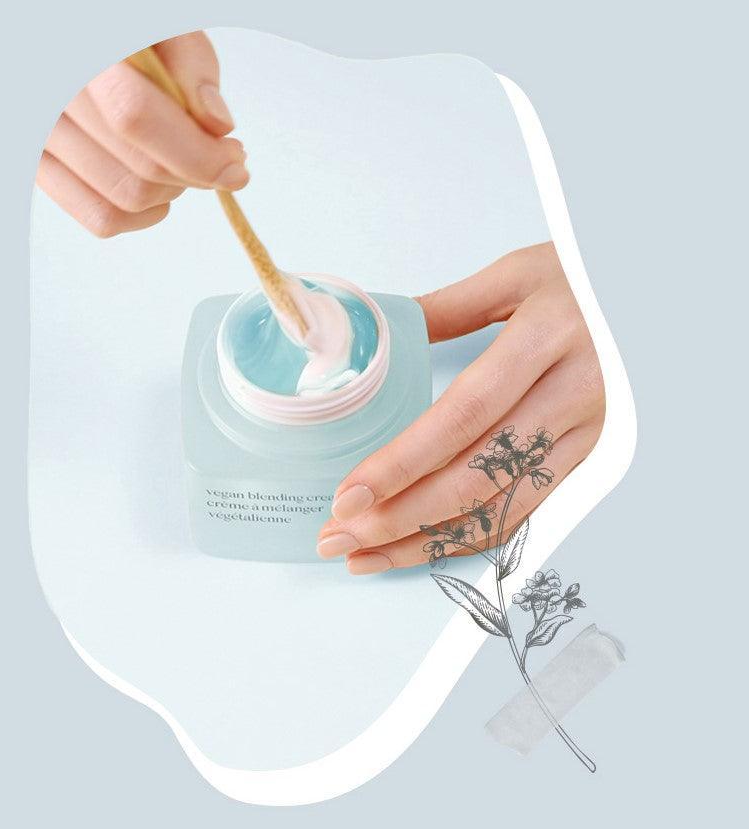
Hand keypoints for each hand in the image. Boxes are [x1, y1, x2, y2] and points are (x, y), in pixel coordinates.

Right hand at [36, 32, 248, 236]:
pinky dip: (144, 214)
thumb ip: (190, 64)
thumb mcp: (162, 26)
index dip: (195, 152)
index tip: (236, 166)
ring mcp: (39, 141)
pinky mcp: (42, 170)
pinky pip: (101, 218)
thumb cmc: (127, 36)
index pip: (134, 116)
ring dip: (173, 191)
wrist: (81, 44)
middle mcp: (48, 100)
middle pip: (138, 170)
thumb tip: (217, 126)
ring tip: (183, 157)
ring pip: (124, 201)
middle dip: (195, 173)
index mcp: (80, 56)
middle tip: (221, 153)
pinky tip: (161, 187)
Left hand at [316, 242, 604, 574]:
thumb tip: (383, 332)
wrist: (662, 294)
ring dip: (427, 541)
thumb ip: (447, 307)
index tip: (349, 495)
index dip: (402, 464)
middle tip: (338, 538)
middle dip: (400, 517)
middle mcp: (570, 397)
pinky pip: (527, 512)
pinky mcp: (591, 460)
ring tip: (364, 556)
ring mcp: (586, 436)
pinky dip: (471, 538)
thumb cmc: (586, 280)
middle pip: (476, 476)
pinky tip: (421, 546)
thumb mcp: (518, 275)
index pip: (462, 416)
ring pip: (502, 509)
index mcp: (544, 342)